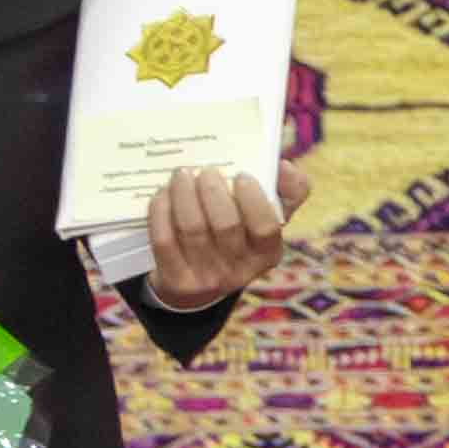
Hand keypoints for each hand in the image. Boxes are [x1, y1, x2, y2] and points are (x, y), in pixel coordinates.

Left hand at [144, 159, 307, 309]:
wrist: (199, 280)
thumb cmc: (240, 233)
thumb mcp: (268, 217)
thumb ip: (287, 189)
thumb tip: (284, 167)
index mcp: (268, 253)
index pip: (266, 227)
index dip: (253, 199)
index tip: (241, 175)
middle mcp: (240, 271)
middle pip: (226, 225)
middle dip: (212, 191)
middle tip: (205, 170)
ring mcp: (206, 277)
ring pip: (192, 229)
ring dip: (184, 195)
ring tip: (181, 175)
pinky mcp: (176, 280)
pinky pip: (164, 239)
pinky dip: (161, 211)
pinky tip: (164, 194)